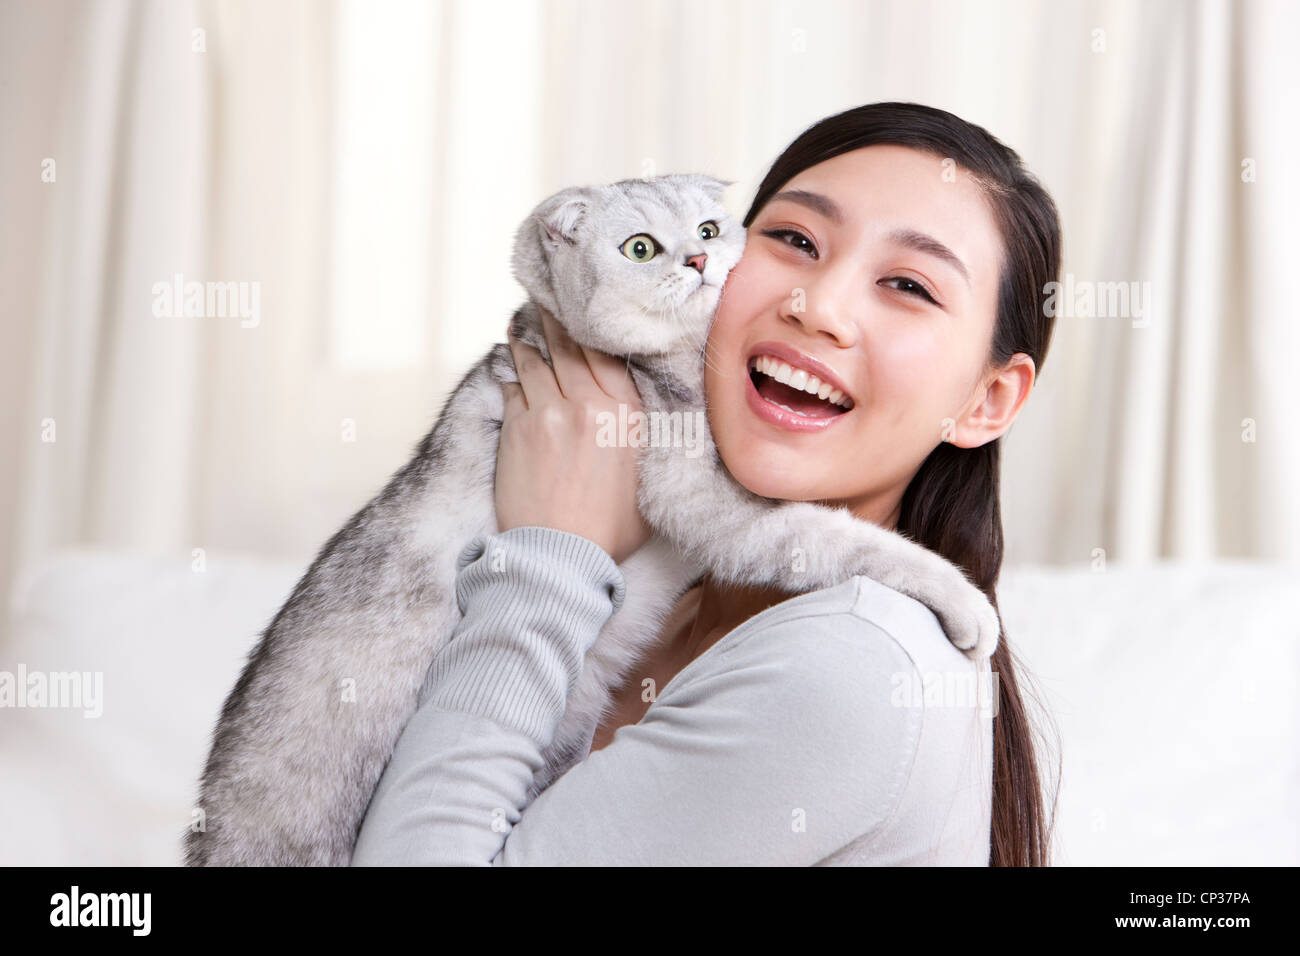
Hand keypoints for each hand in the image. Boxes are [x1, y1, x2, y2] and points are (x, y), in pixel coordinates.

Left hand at [495, 306, 651, 564]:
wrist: (562, 557)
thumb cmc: (610, 530)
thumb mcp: (647, 480)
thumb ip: (643, 439)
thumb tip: (641, 415)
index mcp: (625, 414)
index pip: (607, 352)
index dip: (591, 326)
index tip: (584, 307)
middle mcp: (587, 404)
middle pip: (568, 345)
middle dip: (555, 317)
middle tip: (546, 295)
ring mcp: (547, 413)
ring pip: (534, 360)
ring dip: (528, 339)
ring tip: (521, 322)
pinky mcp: (516, 429)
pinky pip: (512, 387)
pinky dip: (512, 374)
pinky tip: (509, 365)